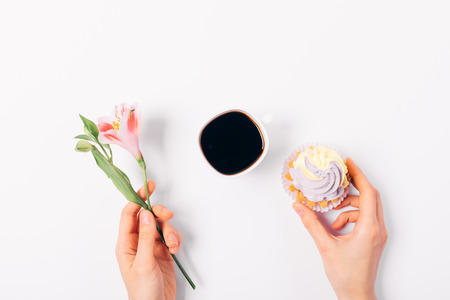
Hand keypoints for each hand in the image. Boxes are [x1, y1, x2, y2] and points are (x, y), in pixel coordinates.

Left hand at [116, 180, 181, 299]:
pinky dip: (175, 240)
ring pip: (161, 226)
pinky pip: (170, 237)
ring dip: (170, 232)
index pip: (129, 214)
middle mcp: (137, 242)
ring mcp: (151, 246)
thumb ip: (145, 237)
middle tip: (168, 215)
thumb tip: (145, 214)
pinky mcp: (163, 252)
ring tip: (172, 245)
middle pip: (148, 216)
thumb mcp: (144, 263)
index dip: (138, 199)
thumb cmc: (143, 292)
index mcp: (126, 244)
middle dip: (159, 214)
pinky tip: (175, 250)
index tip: (148, 187)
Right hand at [292, 158, 386, 299]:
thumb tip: (299, 207)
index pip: (368, 193)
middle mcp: (378, 229)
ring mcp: (378, 234)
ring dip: (350, 206)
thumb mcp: (325, 246)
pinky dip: (351, 217)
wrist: (356, 294)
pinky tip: (338, 228)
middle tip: (340, 178)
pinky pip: (365, 218)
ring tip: (334, 216)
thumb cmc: (346, 276)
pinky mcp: (374, 238)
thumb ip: (311, 224)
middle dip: (355, 186)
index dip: (359, 175)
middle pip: (371, 197)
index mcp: (369, 228)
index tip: (348, 164)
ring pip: (368, 208)